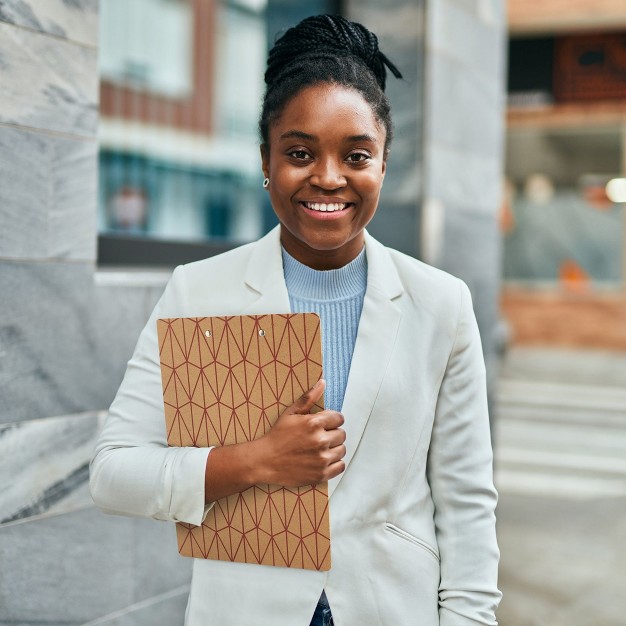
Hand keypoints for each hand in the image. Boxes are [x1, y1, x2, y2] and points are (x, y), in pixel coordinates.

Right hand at [204, 379, 345, 502]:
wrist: (265, 461)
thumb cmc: (277, 436)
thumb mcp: (290, 413)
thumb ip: (309, 398)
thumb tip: (323, 382)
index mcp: (314, 423)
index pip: (339, 418)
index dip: (332, 420)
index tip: (325, 424)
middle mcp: (320, 440)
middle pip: (342, 434)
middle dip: (333, 433)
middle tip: (321, 437)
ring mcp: (321, 459)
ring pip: (342, 450)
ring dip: (335, 448)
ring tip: (321, 448)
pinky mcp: (321, 474)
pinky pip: (340, 466)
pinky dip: (335, 463)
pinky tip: (324, 460)